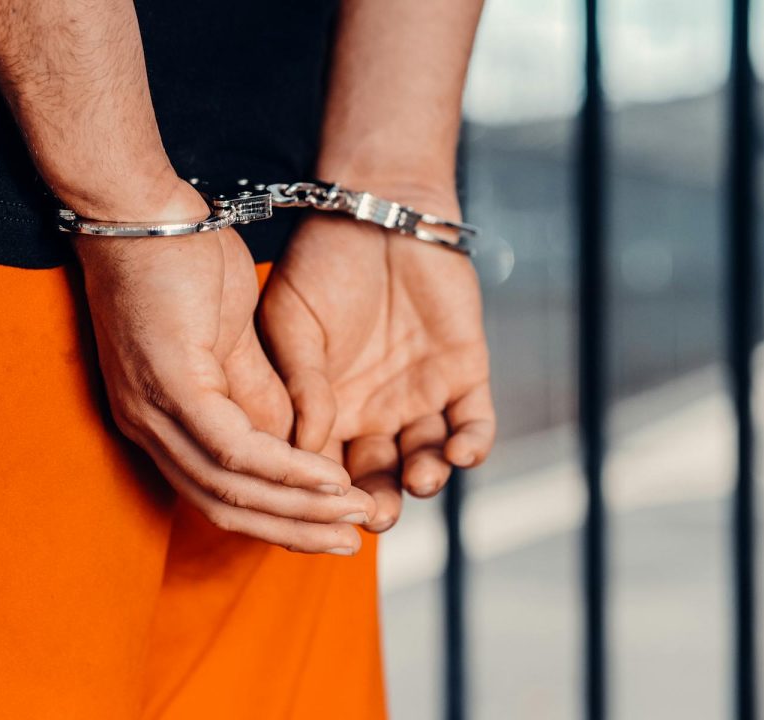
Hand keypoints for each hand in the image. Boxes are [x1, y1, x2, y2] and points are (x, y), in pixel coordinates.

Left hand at [74, 179, 374, 554]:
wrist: (139, 209)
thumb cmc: (178, 263)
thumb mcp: (227, 338)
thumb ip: (253, 392)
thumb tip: (285, 440)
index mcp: (159, 419)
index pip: (216, 494)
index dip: (275, 519)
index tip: (328, 529)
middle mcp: (149, 428)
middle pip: (224, 509)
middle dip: (293, 532)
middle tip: (350, 546)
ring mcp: (154, 411)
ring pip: (230, 489)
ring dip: (298, 510)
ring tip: (352, 517)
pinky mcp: (170, 384)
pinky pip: (233, 447)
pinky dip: (284, 470)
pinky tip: (326, 478)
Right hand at [260, 185, 494, 531]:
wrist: (377, 211)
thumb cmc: (322, 264)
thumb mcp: (290, 324)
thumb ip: (297, 385)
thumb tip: (302, 449)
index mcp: (326, 407)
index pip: (324, 468)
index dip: (324, 495)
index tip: (326, 513)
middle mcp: (373, 410)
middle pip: (377, 474)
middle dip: (379, 501)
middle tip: (377, 517)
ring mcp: (420, 394)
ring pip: (427, 456)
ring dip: (426, 477)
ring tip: (418, 478)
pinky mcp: (463, 373)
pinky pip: (473, 421)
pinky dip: (471, 443)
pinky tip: (461, 453)